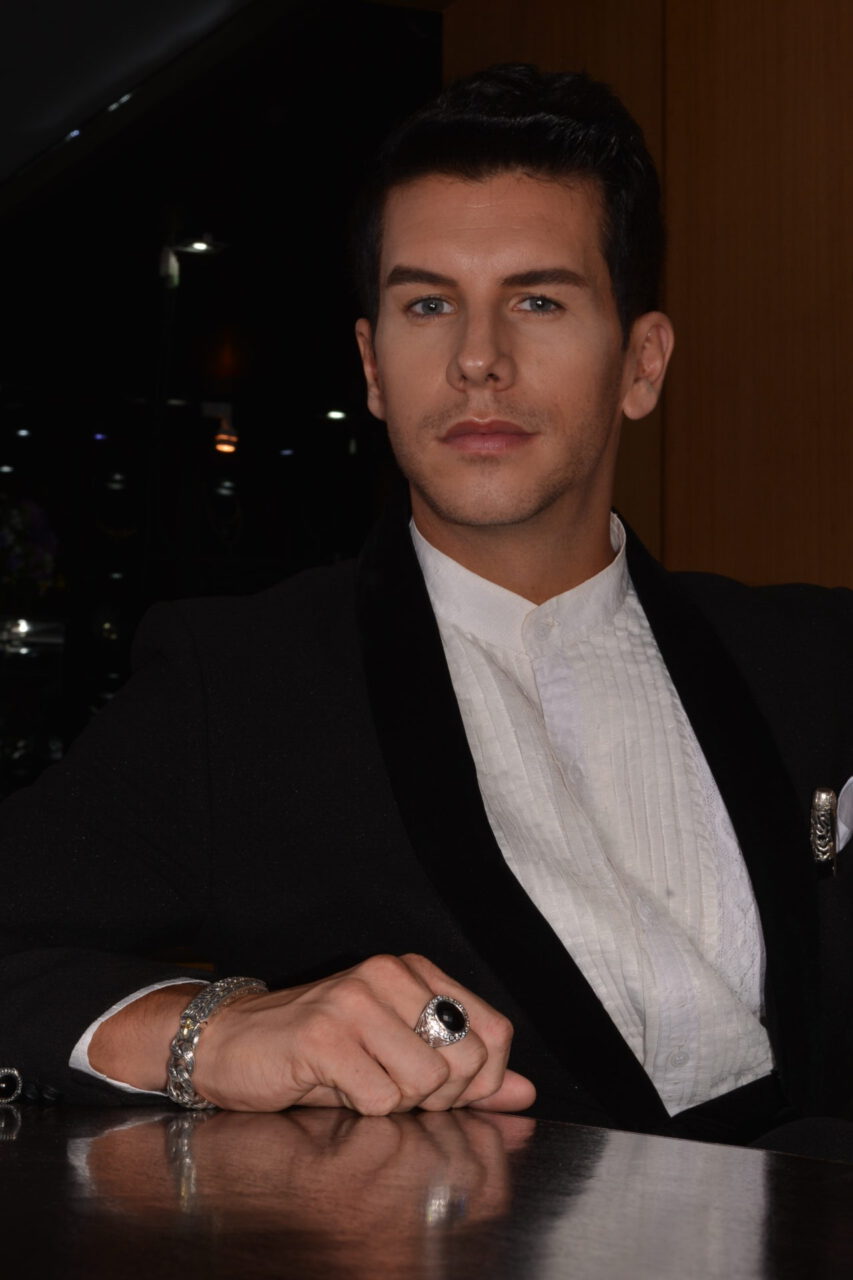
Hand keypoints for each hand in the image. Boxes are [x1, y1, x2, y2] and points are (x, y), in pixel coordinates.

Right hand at [190, 953, 535, 1114]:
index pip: (495, 1031)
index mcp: (415, 971)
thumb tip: (526, 1094)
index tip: (447, 1093)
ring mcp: (355, 1000)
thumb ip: (465, 1074)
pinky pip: (378, 1098)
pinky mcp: (324, 1034)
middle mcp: (389, 974)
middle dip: (440, 1097)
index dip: (483, 1080)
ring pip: (424, 1082)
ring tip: (362, 1084)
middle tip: (397, 1092)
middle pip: (466, 1060)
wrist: (233, 1042)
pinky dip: (363, 1109)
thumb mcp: (399, 1053)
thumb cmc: (320, 1051)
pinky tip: (336, 1087)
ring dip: (397, 1103)